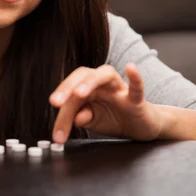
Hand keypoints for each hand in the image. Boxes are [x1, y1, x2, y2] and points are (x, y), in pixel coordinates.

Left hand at [49, 63, 164, 143]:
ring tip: (79, 93)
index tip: (54, 120)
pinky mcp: (137, 99)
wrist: (141, 127)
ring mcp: (120, 89)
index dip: (61, 103)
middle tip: (57, 102)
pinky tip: (130, 68)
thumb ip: (83, 118)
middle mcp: (102, 84)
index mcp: (88, 89)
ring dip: (90, 82)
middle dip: (68, 87)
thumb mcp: (94, 121)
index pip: (71, 91)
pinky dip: (135, 77)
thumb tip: (76, 118)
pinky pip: (136, 86)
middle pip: (84, 75)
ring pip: (105, 75)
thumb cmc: (115, 119)